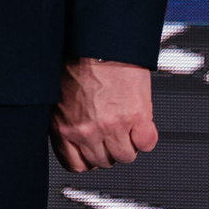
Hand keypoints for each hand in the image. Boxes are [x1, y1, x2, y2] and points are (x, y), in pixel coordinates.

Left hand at [50, 57, 158, 172]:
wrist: (99, 43)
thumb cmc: (77, 62)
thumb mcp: (60, 98)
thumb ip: (68, 121)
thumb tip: (76, 137)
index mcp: (64, 127)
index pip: (76, 165)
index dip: (88, 160)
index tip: (94, 152)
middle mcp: (87, 131)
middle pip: (104, 162)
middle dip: (109, 149)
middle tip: (113, 132)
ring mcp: (112, 126)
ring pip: (127, 157)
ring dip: (129, 144)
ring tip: (127, 125)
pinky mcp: (136, 117)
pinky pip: (148, 144)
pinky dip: (148, 136)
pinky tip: (141, 123)